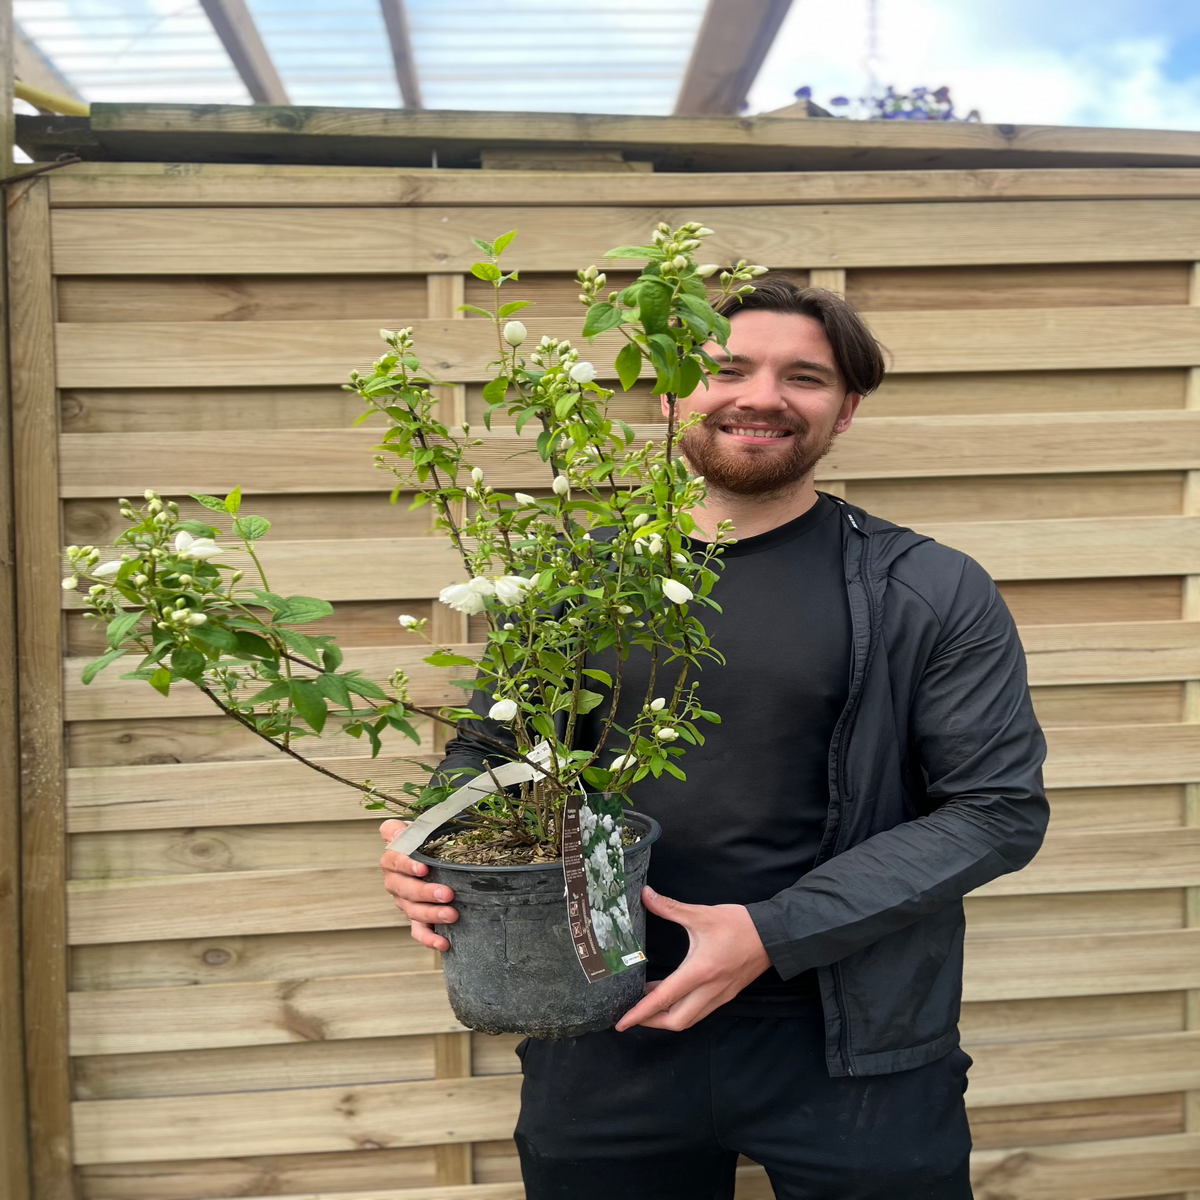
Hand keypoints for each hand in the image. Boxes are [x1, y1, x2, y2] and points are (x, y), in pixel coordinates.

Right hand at [378, 819, 457, 951]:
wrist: (431, 857)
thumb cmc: (427, 841)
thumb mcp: (423, 827)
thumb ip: (416, 825)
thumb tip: (409, 826)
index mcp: (394, 856)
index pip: (394, 859)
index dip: (406, 864)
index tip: (424, 868)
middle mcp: (395, 879)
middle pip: (404, 888)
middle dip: (425, 892)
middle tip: (447, 893)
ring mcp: (404, 900)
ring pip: (411, 910)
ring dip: (431, 914)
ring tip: (452, 914)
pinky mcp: (415, 917)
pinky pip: (418, 930)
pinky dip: (429, 938)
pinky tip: (443, 943)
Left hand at [615, 887, 770, 1031]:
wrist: (774, 935)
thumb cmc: (738, 924)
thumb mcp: (702, 914)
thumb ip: (671, 908)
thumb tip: (646, 895)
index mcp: (700, 971)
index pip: (663, 998)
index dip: (640, 1013)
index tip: (622, 1023)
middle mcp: (709, 990)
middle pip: (676, 1021)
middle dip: (651, 1022)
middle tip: (633, 1014)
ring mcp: (720, 996)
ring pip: (689, 1019)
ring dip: (667, 1017)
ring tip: (649, 1003)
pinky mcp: (727, 995)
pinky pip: (700, 1012)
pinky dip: (683, 1010)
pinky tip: (673, 994)